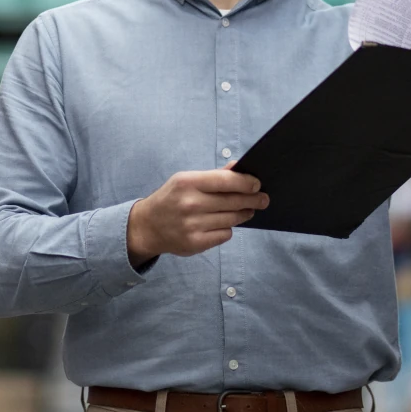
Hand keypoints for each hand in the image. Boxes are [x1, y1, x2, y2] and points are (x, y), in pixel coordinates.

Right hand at [127, 164, 268, 266]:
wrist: (147, 226)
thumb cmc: (172, 199)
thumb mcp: (185, 181)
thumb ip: (213, 176)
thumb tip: (239, 168)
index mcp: (187, 183)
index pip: (226, 181)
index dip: (246, 183)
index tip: (257, 184)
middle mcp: (189, 204)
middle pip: (233, 201)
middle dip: (252, 200)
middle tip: (263, 199)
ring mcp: (192, 225)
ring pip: (232, 219)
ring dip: (243, 214)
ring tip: (247, 211)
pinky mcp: (195, 243)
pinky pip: (225, 234)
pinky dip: (228, 228)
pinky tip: (223, 224)